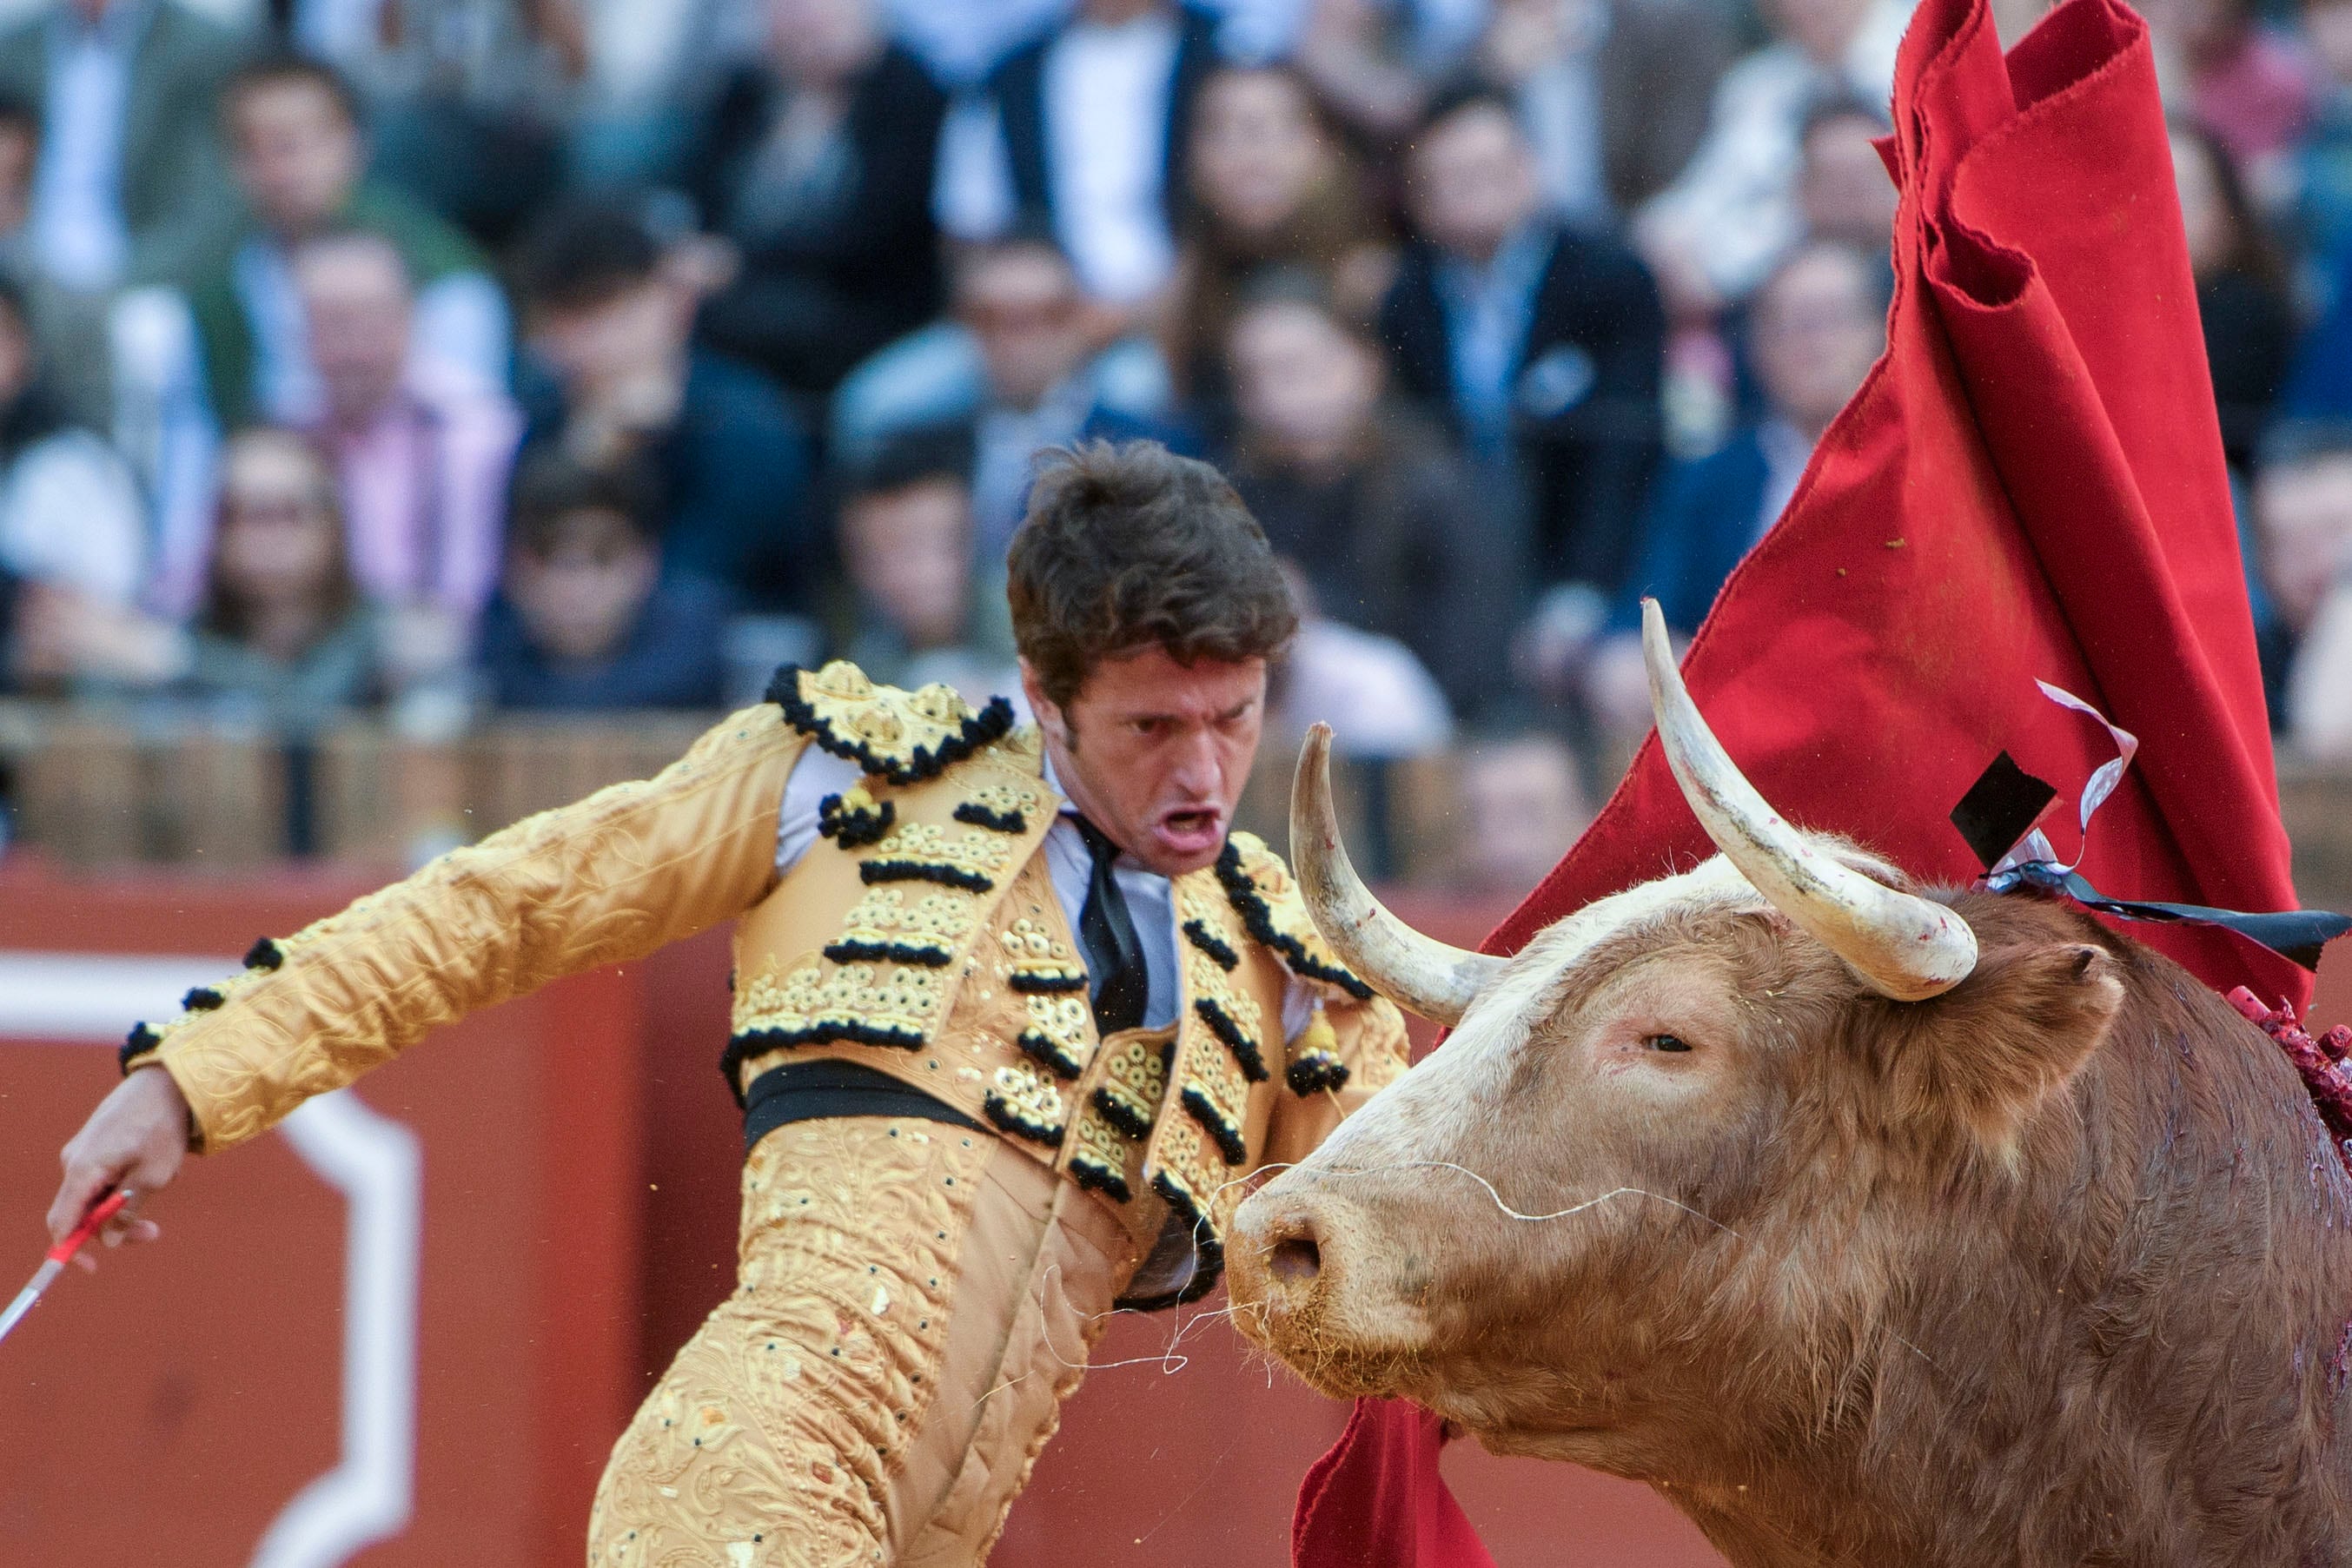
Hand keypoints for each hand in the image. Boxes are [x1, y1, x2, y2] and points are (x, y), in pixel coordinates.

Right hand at [48, 1069, 190, 1270]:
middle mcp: (73, 1162)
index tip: (91, 1268)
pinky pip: (101, 1178)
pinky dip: (123, 1185)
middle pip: (79, 1213)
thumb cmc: (162, 1127)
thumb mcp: (153, 1176)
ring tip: (164, 1181)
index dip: (70, 1251)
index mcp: (82, 1170)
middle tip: (153, 1232)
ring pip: (93, 1196)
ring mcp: (81, 1153)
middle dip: (111, 1228)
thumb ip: (126, 1210)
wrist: (167, 1082)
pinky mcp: (94, 1146)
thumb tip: (109, 1241)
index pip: (61, 1223)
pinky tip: (154, 1167)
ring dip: (123, 1205)